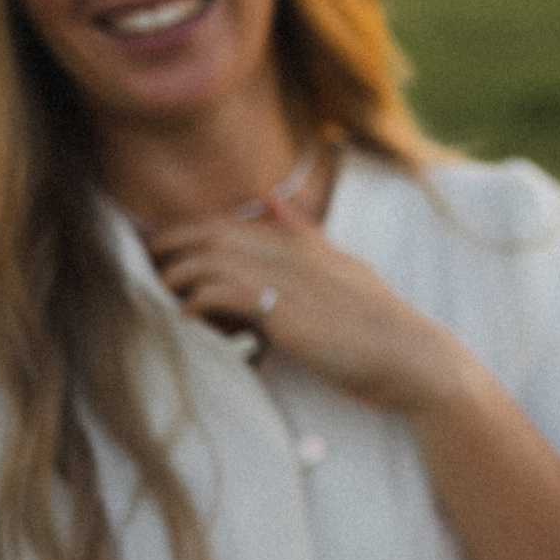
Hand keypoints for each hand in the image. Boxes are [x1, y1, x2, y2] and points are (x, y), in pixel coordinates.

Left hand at [142, 201, 479, 420]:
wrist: (415, 358)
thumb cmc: (380, 325)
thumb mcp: (345, 268)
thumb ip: (305, 235)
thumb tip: (270, 200)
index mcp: (306, 244)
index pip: (234, 222)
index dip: (191, 230)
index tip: (163, 246)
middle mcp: (296, 253)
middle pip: (214, 233)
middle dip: (172, 244)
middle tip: (144, 262)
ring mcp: (292, 280)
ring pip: (214, 258)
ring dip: (178, 272)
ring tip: (159, 290)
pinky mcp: (288, 312)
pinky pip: (227, 293)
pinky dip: (200, 299)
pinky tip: (187, 315)